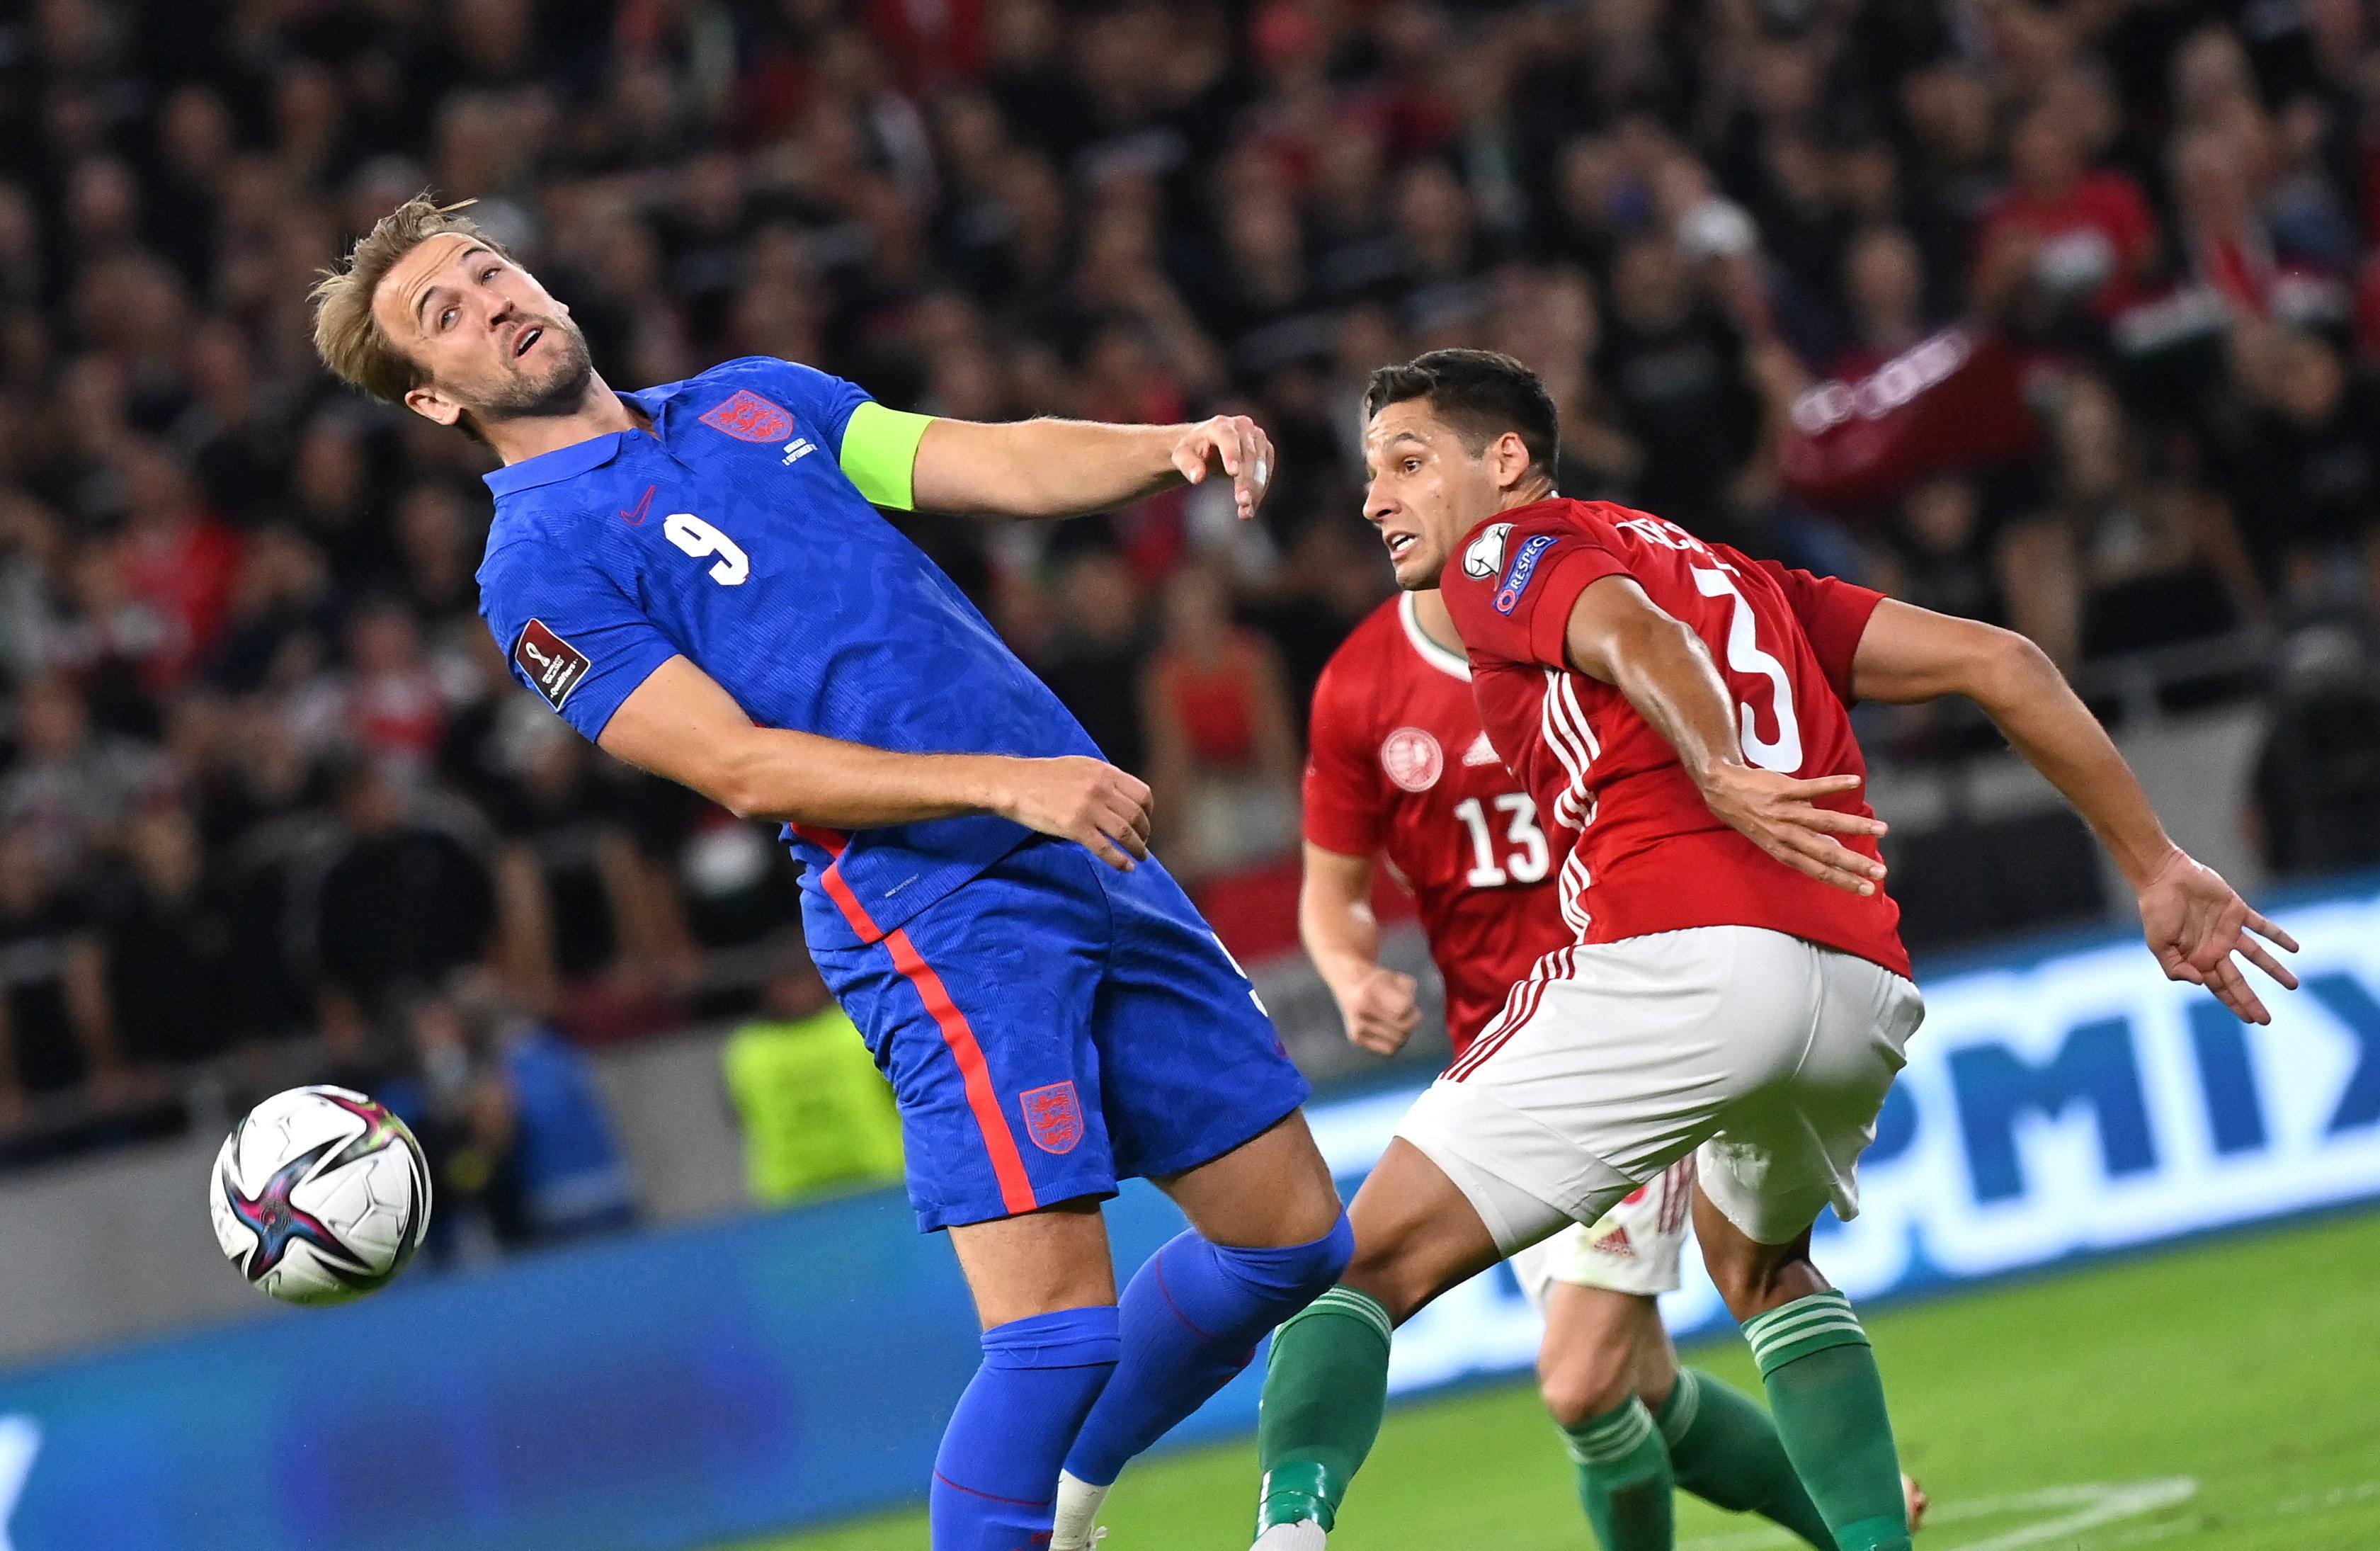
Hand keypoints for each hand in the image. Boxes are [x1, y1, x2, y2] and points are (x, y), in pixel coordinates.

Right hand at [989, 755, 1152, 871]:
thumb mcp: (1080, 766)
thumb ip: (1103, 779)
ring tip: (1139, 857)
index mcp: (1105, 772)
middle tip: (1143, 843)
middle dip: (1144, 833)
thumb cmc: (1044, 776)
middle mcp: (1101, 789)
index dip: (1148, 812)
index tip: (1145, 822)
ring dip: (1137, 848)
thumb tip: (1122, 796)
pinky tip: (1126, 867)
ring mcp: (1089, 809)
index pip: (1142, 794)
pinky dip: (1119, 861)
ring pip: (1125, 833)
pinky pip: (1105, 849)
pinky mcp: (1075, 828)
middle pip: (1137, 815)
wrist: (1015, 784)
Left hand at [1170, 415, 1274, 520]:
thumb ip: (1187, 464)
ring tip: (1245, 512)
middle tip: (1242, 501)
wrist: (1209, 444)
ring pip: (1261, 464)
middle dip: (1246, 479)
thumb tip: (1197, 477)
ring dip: (1256, 489)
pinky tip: (1250, 509)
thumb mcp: (1182, 455)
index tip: (1233, 473)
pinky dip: (1259, 492)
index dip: (1231, 454)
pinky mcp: (1266, 450)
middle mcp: (1243, 426)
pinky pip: (1266, 472)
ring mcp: (1257, 437)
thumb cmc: (1194, 450)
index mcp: (1220, 424)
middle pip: (1249, 454)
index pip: (1228, 437)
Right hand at [1337, 966, 1421, 1056]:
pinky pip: (1389, 1049)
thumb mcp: (1398, 978)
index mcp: (1369, 990)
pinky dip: (1395, 1042)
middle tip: (1408, 1013)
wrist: (1351, 985)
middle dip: (1411, 1021)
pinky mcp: (1356, 1038)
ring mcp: (1356, 1025)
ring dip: (1404, 1032)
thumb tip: (1412, 1015)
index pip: (1403, 1008)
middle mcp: (1360, 1009)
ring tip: (1398, 1020)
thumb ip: (1409, 993)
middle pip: (1403, 1028)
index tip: (1408, 1001)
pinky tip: (1390, 1030)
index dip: (1411, 1007)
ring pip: (1398, 1042)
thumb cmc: (1381, 982)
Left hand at [1696, 765, 1887, 895]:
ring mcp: (1785, 812)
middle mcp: (1786, 835)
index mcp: (1784, 851)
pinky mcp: (1784, 790)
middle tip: (1880, 872)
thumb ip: (1805, 844)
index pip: (1819, 871)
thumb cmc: (1753, 816)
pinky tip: (1855, 782)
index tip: (1868, 890)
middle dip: (1854, 864)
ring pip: (1824, 822)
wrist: (1722, 789)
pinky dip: (1834, 784)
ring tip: (1881, 829)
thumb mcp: (1774, 839)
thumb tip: (1837, 851)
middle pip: (1825, 854)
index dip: (1844, 881)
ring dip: (1854, 826)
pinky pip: (1813, 787)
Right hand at [2137, 849, 2298, 1023]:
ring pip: (2257, 955)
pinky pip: (2262, 926)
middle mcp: (2215, 948)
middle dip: (2252, 1000)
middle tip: (2267, 1020)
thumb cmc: (2156, 911)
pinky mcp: (2237, 911)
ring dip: (2275, 970)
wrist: (2163, 876)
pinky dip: (2278, 936)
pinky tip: (2294, 948)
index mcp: (2196, 959)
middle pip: (2239, 980)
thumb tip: (2200, 984)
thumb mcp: (2158, 944)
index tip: (2251, 1019)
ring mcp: (2228, 930)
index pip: (2220, 987)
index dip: (2235, 1003)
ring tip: (2294, 985)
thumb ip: (2175, 968)